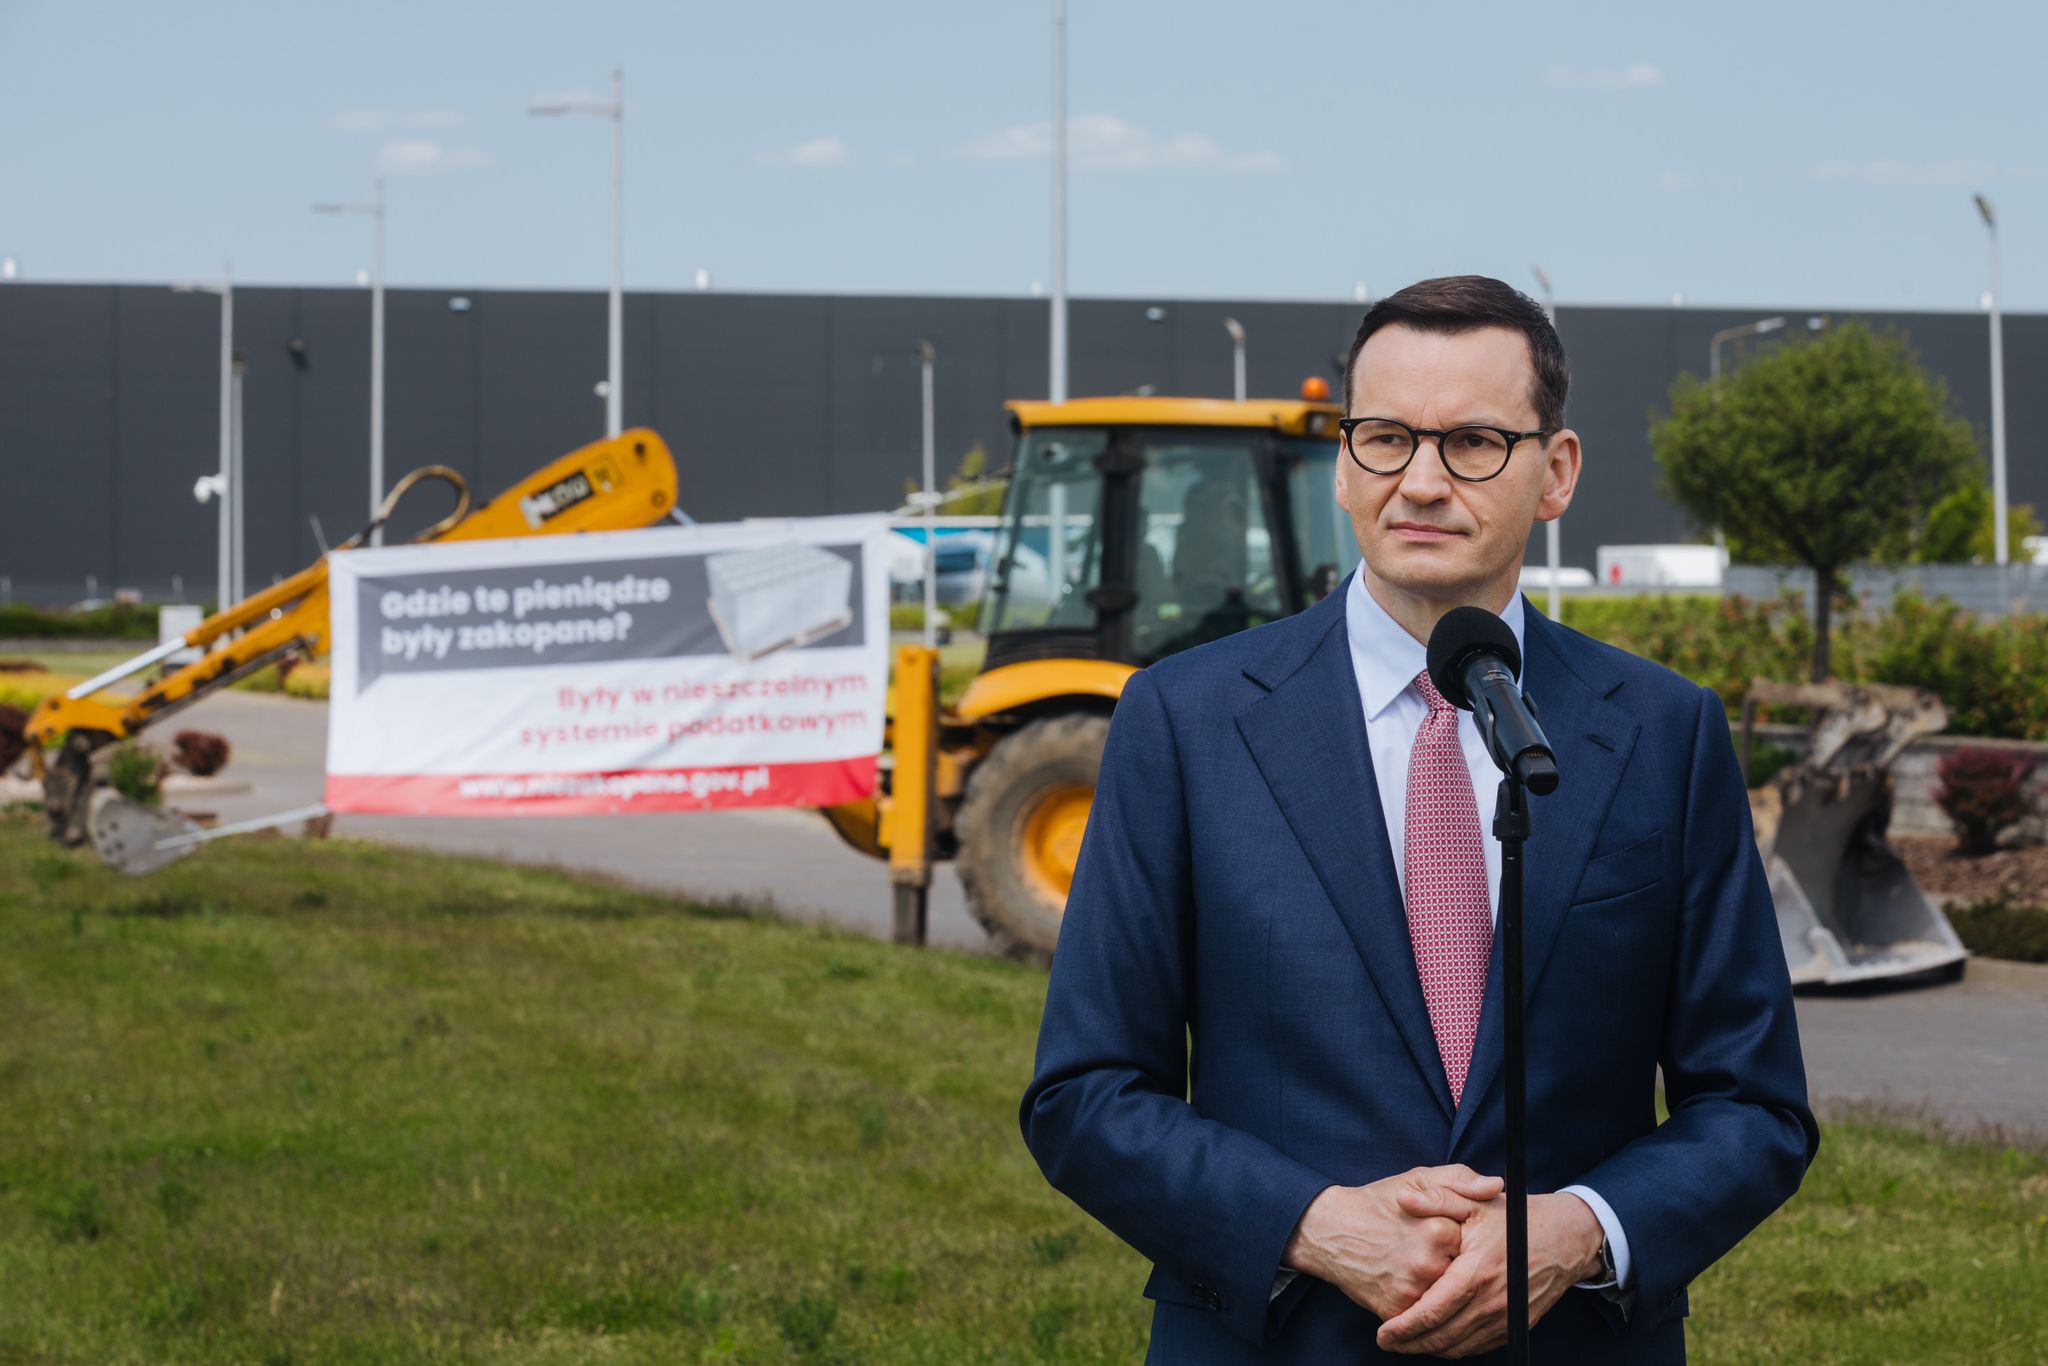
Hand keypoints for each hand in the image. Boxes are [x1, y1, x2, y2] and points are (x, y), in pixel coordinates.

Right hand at [1280, 1165, 1504, 1320]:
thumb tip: (1496, 1185)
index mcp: (1439, 1230)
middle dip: (1453, 1265)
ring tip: (1420, 1267)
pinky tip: (1409, 1284)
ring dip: (1441, 1288)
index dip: (1464, 1240)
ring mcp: (1412, 1291)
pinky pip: (1425, 1317)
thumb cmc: (1378, 1203)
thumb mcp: (1417, 1178)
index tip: (1450, 1234)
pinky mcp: (1396, 1311)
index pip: (1476, 1244)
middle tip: (1430, 1252)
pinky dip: (1423, 1305)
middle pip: (1463, 1273)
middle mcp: (1428, 1264)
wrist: (1330, 1231)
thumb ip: (1460, 1180)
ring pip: (1447, 1298)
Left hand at [1376, 1191, 1606, 1357]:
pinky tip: (1438, 1340)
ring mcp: (1506, 1318)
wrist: (1564, 1237)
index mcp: (1476, 1273)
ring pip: (1460, 1348)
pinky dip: (1455, 1349)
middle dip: (1409, 1344)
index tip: (1382, 1334)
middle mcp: (1492, 1302)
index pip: (1431, 1313)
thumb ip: (1436, 1199)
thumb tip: (1402, 1198)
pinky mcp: (1516, 1326)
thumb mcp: (1474, 1202)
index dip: (1402, 1328)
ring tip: (1406, 1344)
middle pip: (1442, 1338)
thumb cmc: (1514, 1218)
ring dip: (1430, 1349)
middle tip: (1387, 1342)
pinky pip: (1479, 1347)